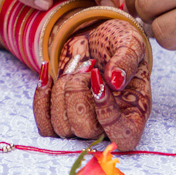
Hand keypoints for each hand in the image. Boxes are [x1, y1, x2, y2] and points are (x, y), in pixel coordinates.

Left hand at [32, 19, 150, 150]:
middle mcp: (108, 127)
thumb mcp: (130, 43)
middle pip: (85, 130)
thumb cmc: (119, 43)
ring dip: (62, 89)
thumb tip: (116, 81)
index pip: (124, 137)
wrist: (96, 38)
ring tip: (77, 64)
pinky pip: (44, 122)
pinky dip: (41, 96)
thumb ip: (127, 60)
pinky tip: (47, 72)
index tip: (98, 79)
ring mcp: (82, 125)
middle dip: (78, 92)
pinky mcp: (61, 118)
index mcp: (134, 115)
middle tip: (88, 64)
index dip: (108, 112)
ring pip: (61, 126)